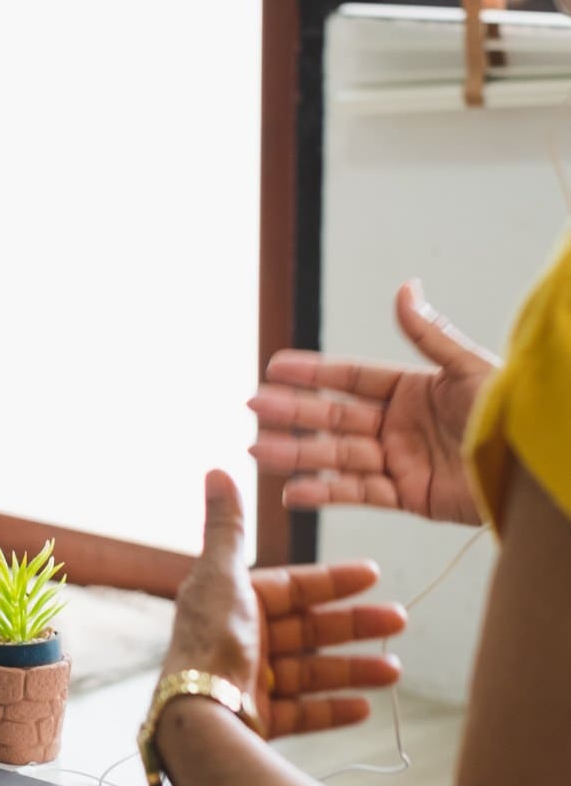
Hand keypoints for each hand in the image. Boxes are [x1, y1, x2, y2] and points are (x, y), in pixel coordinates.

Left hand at [158, 470, 406, 737]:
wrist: (198, 712)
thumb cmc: (210, 639)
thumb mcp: (221, 573)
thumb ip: (226, 526)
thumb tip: (217, 470)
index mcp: (231, 602)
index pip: (292, 587)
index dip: (332, 580)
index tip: (374, 574)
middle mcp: (240, 640)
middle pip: (307, 630)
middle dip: (354, 625)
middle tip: (400, 620)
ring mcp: (249, 682)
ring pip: (311, 672)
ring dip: (353, 669)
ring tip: (395, 671)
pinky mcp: (257, 719)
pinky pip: (303, 712)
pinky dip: (332, 709)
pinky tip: (366, 706)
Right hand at [249, 280, 497, 524]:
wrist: (532, 465)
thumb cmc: (510, 412)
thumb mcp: (466, 367)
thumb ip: (427, 334)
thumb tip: (404, 289)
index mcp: (412, 390)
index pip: (350, 379)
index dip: (312, 373)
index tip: (274, 368)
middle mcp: (400, 425)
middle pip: (334, 417)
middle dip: (292, 413)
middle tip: (252, 408)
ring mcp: (400, 461)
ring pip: (337, 456)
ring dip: (296, 454)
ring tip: (257, 451)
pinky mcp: (408, 496)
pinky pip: (358, 493)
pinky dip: (325, 493)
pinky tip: (292, 491)